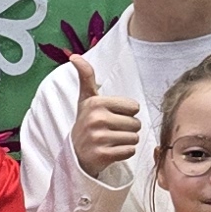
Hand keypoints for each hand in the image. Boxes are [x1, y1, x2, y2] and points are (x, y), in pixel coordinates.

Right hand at [69, 60, 141, 179]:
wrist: (75, 154)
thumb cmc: (86, 123)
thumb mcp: (86, 99)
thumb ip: (85, 76)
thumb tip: (74, 56)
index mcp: (96, 103)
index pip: (134, 107)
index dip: (126, 113)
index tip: (111, 116)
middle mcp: (96, 119)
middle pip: (136, 123)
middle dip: (127, 128)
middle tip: (111, 131)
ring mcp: (98, 138)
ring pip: (134, 138)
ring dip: (126, 141)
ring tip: (111, 140)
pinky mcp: (102, 155)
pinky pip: (129, 151)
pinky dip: (124, 152)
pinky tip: (111, 150)